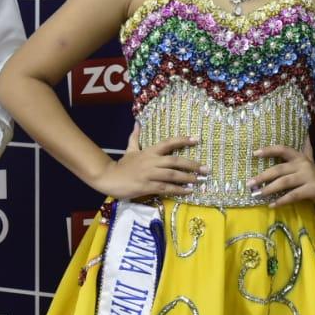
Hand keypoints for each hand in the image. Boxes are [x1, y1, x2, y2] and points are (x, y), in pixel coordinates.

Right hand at [88, 135, 203, 199]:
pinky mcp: (147, 187)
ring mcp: (149, 174)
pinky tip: (188, 192)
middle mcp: (151, 161)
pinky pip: (165, 188)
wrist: (109, 178)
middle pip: (174, 161)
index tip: (197, 139)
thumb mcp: (129, 149)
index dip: (183, 140)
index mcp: (149, 151)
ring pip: (172, 176)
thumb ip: (135, 137)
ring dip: (187, 178)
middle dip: (191, 164)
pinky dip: (178, 190)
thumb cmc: (122, 165)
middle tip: (206, 168)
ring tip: (199, 180)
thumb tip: (137, 123)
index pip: (168, 143)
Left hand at [249, 140, 314, 208]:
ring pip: (284, 182)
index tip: (254, 153)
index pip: (283, 149)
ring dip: (269, 188)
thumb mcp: (310, 162)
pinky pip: (293, 195)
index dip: (269, 150)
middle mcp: (303, 165)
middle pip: (279, 169)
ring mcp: (308, 177)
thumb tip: (306, 135)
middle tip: (250, 183)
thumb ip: (306, 150)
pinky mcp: (312, 189)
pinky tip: (272, 205)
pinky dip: (282, 200)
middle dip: (263, 176)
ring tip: (258, 194)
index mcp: (300, 157)